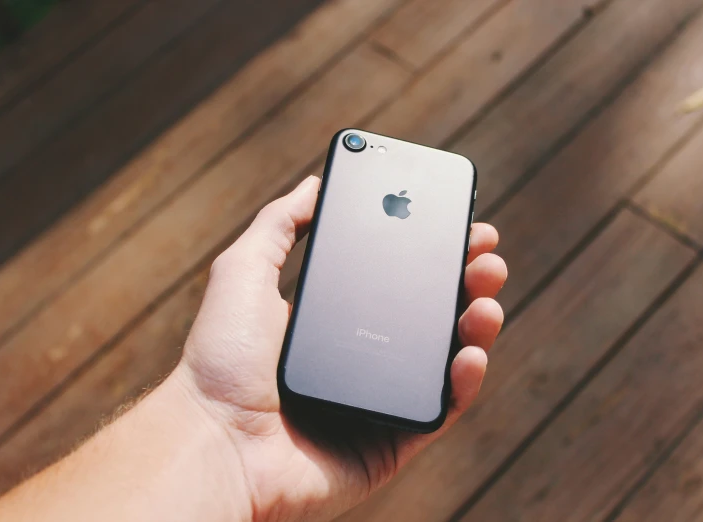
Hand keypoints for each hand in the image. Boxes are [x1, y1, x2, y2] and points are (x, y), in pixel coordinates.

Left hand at [176, 175, 506, 521]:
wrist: (215, 441)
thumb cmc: (221, 359)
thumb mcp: (243, 270)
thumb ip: (280, 223)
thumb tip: (315, 183)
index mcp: (335, 320)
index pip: (396, 280)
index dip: (430, 252)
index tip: (457, 224)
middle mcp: (362, 357)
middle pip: (429, 314)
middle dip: (464, 279)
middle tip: (485, 255)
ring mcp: (380, 399)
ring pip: (444, 358)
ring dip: (477, 323)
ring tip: (487, 295)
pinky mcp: (392, 440)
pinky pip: (441, 409)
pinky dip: (465, 381)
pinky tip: (471, 351)